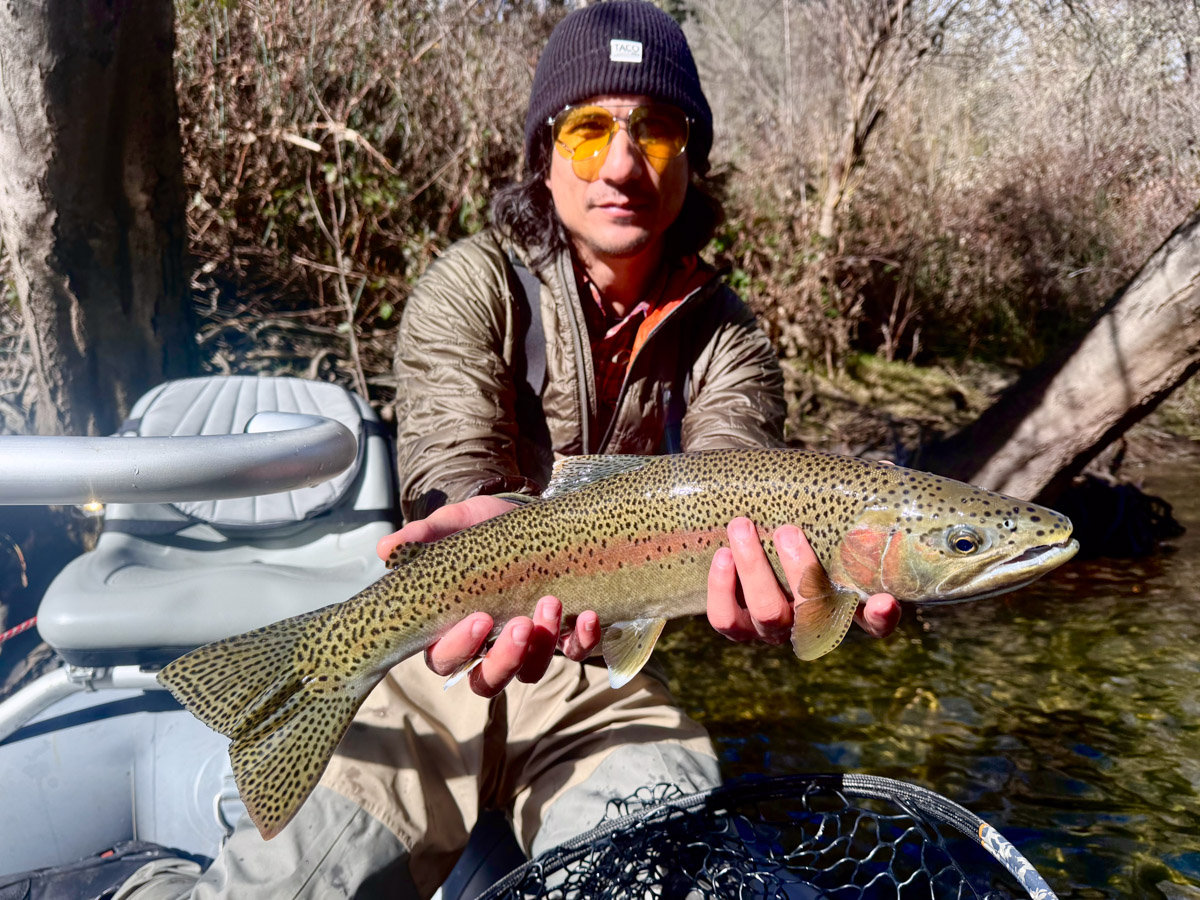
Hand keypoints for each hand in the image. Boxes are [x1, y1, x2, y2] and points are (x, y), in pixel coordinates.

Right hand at [376, 496, 601, 697]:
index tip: (479, 618)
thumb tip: (386, 549)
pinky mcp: (565, 635)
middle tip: (520, 624)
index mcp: (452, 629)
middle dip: (505, 659)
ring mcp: (528, 645)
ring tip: (552, 604)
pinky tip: (590, 616)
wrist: (530, 514)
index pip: (445, 659)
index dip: (460, 648)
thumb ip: (424, 537)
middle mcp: (488, 647)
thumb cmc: (484, 528)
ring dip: (543, 647)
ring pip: (530, 673)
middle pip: (487, 681)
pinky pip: (575, 653)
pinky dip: (584, 640)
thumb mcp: (455, 525)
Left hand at [705, 517, 900, 644]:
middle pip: (812, 613)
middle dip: (800, 571)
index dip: (881, 617)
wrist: (751, 524)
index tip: (882, 600)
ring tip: (741, 526)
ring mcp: (773, 630)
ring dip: (754, 569)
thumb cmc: (802, 519)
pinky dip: (722, 589)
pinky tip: (722, 555)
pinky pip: (726, 619)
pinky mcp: (737, 626)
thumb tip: (885, 469)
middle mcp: (810, 623)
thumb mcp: (827, 510)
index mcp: (844, 601)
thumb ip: (853, 498)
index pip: (874, 623)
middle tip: (788, 530)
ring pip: (768, 614)